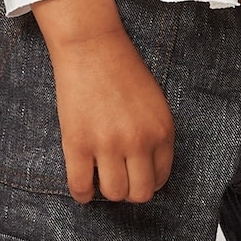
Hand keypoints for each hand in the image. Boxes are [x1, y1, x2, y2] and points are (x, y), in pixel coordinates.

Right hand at [30, 0, 175, 203]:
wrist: (91, 47)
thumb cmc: (121, 69)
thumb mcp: (154, 103)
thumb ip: (154, 135)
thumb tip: (145, 168)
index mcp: (162, 131)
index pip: (161, 177)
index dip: (147, 181)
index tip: (136, 177)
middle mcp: (139, 141)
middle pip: (139, 193)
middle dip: (129, 191)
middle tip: (119, 181)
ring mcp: (108, 144)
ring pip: (113, 194)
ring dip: (106, 192)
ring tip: (100, 179)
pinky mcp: (78, 144)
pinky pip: (81, 186)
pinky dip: (82, 194)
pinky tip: (83, 188)